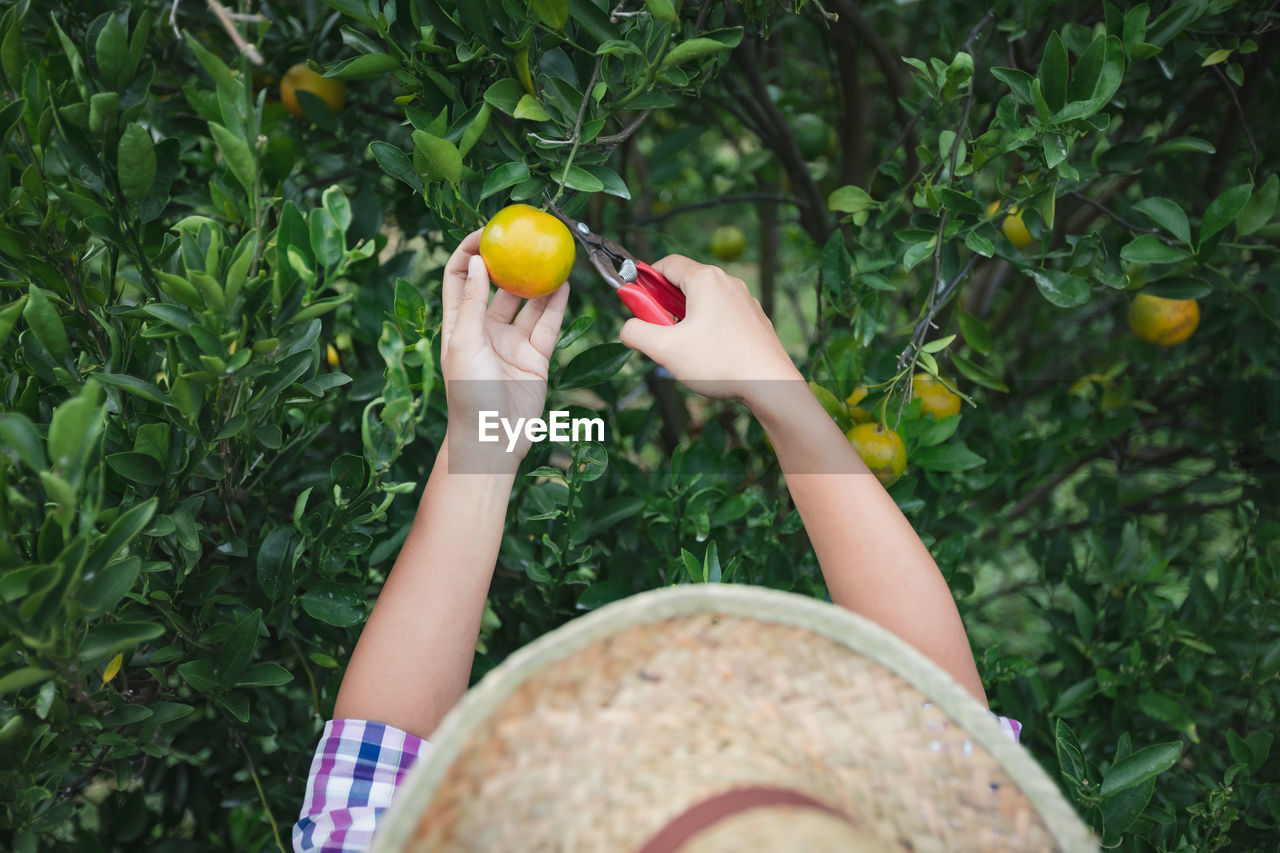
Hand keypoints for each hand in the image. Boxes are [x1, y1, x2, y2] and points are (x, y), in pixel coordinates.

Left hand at [440, 229, 569, 459]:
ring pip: (527, 303)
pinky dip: (557, 305)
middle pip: (497, 285)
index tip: (487, 232)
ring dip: (538, 281)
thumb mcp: (465, 343)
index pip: (460, 277)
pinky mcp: (536, 356)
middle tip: (525, 237)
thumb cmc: (469, 395)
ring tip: (552, 256)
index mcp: (459, 323)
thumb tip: (478, 261)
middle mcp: (485, 328)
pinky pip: (548, 324)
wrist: (494, 438)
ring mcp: (512, 342)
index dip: (470, 251)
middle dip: (509, 261)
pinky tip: (565, 285)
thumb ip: (473, 302)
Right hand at [619, 255, 800, 406]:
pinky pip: (721, 314)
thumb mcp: (665, 349)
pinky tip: (708, 354)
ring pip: (703, 300)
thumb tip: (627, 329)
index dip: (646, 283)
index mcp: (705, 280)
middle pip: (684, 282)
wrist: (770, 384)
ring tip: (683, 348)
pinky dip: (706, 327)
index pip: (666, 265)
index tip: (638, 305)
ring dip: (685, 318)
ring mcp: (744, 300)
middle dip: (664, 304)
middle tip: (658, 331)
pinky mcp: (753, 319)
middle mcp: (727, 282)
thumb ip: (636, 333)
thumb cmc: (721, 363)